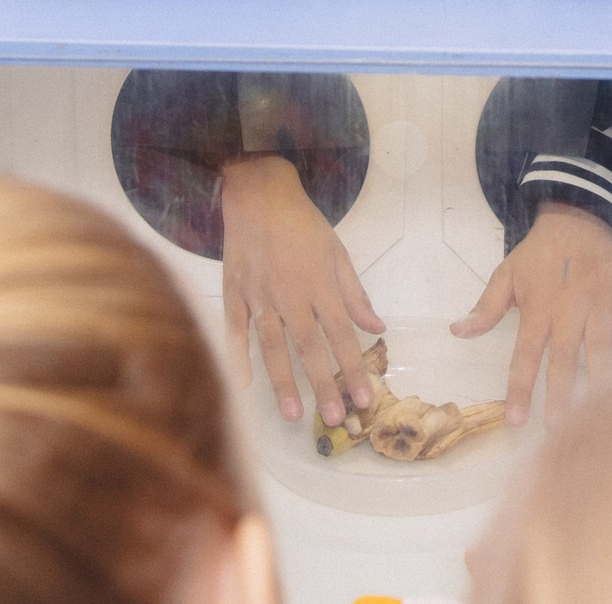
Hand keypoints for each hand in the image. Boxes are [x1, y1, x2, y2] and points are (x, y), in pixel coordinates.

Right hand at [219, 156, 385, 422]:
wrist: (258, 193)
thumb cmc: (302, 223)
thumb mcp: (337, 252)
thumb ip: (354, 293)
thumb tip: (378, 327)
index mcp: (319, 283)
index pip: (341, 334)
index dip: (354, 368)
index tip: (366, 398)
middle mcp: (290, 293)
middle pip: (309, 347)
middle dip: (323, 385)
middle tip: (334, 419)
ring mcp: (258, 294)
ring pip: (272, 345)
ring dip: (283, 382)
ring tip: (293, 414)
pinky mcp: (234, 291)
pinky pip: (235, 329)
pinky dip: (238, 356)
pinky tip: (243, 384)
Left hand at [452, 202, 611, 424]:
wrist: (580, 219)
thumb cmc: (539, 253)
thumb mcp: (506, 274)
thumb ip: (485, 307)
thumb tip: (456, 332)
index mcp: (538, 308)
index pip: (526, 354)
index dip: (520, 388)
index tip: (515, 420)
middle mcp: (570, 311)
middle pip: (565, 361)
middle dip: (560, 398)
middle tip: (557, 432)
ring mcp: (600, 307)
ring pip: (601, 353)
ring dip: (597, 387)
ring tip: (596, 419)